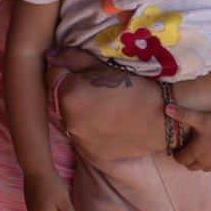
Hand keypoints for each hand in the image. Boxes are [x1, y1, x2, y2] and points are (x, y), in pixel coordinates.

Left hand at [45, 47, 164, 160]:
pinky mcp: (90, 154)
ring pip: (70, 120)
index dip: (67, 71)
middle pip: (59, 100)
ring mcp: (79, 140)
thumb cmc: (132, 86)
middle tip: (96, 90)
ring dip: (79, 112)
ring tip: (103, 108)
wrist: (161, 118)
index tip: (84, 73)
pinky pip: (82, 138)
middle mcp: (68, 120)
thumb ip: (71, 58)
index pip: (52, 76)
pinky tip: (108, 123)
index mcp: (67, 94)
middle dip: (71, 92)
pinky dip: (90, 130)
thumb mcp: (101, 65)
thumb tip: (50, 55)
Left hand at [167, 105, 210, 171]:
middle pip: (191, 166)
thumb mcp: (200, 118)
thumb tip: (166, 108)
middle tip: (185, 149)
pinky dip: (209, 160)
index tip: (175, 148)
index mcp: (196, 152)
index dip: (176, 154)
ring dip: (198, 161)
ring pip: (203, 167)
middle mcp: (205, 161)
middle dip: (186, 159)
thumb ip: (183, 114)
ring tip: (198, 149)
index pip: (181, 159)